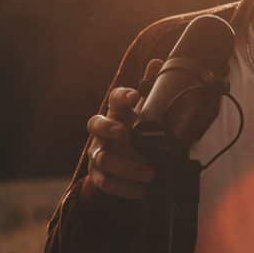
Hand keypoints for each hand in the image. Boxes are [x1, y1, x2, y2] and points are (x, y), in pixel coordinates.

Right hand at [86, 62, 162, 197]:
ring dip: (125, 166)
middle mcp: (102, 132)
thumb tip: (159, 62)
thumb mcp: (148, 112)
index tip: (135, 95)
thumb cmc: (137, 131)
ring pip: (102, 159)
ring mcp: (98, 153)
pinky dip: (124, 188)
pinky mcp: (98, 175)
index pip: (113, 98)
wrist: (123, 162)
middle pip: (95, 124)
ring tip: (150, 173)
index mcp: (116, 113)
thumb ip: (152, 90)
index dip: (121, 95)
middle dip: (108, 128)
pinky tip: (142, 191)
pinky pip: (105, 183)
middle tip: (125, 133)